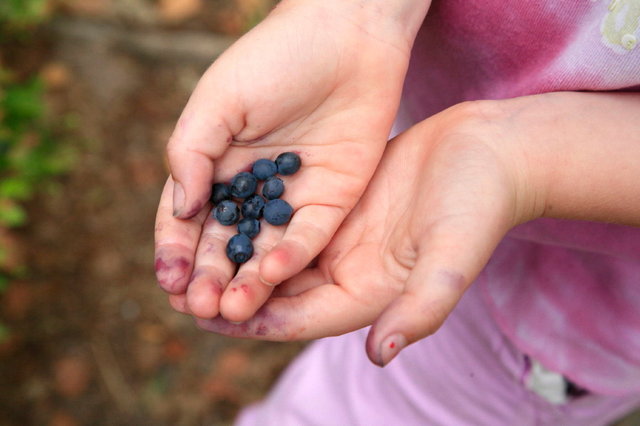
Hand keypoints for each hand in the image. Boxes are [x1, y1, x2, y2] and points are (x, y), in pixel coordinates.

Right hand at [154, 0, 430, 318]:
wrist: (347, 36)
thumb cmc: (274, 59)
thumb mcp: (218, 101)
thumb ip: (192, 155)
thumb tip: (183, 213)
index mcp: (218, 165)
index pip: (190, 219)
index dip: (176, 251)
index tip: (168, 280)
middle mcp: (253, 189)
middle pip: (227, 243)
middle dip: (210, 276)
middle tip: (196, 308)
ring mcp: (292, 198)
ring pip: (265, 251)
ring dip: (247, 282)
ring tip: (229, 309)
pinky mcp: (332, 202)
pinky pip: (308, 238)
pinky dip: (289, 258)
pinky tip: (269, 275)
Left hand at [195, 100, 531, 363]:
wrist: (488, 154)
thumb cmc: (477, 206)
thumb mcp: (451, 258)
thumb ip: (422, 308)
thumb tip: (382, 356)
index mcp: (367, 294)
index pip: (298, 319)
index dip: (254, 321)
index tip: (207, 317)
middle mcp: (346, 272)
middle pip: (276, 295)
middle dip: (229, 295)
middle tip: (177, 291)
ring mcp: (339, 238)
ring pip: (273, 259)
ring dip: (233, 260)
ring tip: (186, 257)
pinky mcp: (336, 206)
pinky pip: (285, 221)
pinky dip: (254, 222)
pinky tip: (222, 210)